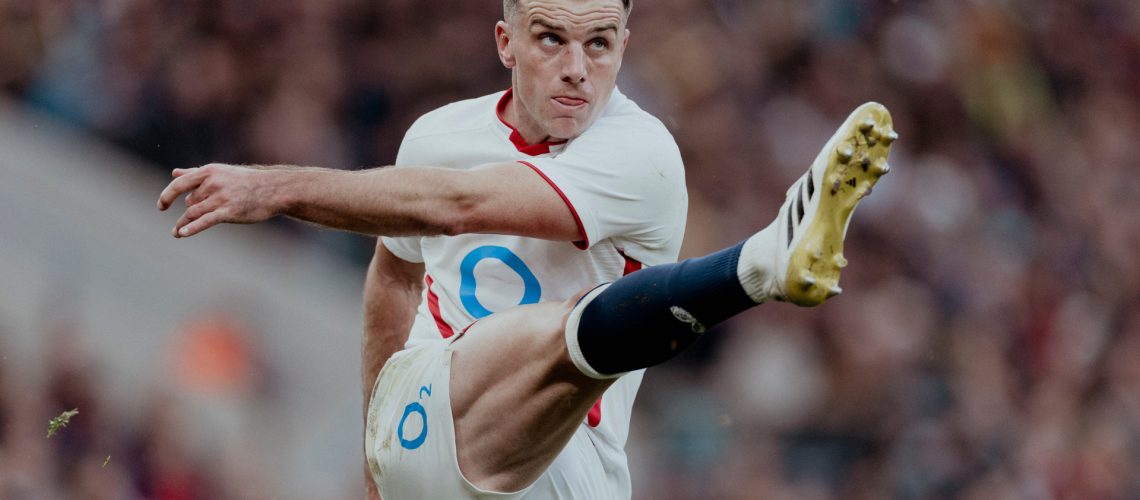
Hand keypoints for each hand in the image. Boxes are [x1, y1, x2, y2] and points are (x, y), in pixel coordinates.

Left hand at [157, 163, 283, 237]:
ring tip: (177, 233)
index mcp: (209, 172)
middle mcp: (213, 184)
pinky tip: (182, 234)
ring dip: (182, 224)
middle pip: (189, 202)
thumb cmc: (246, 182)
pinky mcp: (229, 212)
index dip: (167, 195)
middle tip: (183, 224)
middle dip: (187, 212)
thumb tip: (174, 173)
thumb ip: (195, 173)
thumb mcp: (220, 173)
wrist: (273, 190)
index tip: (162, 206)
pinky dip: (192, 228)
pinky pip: (205, 221)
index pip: (180, 184)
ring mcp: (221, 198)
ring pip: (193, 213)